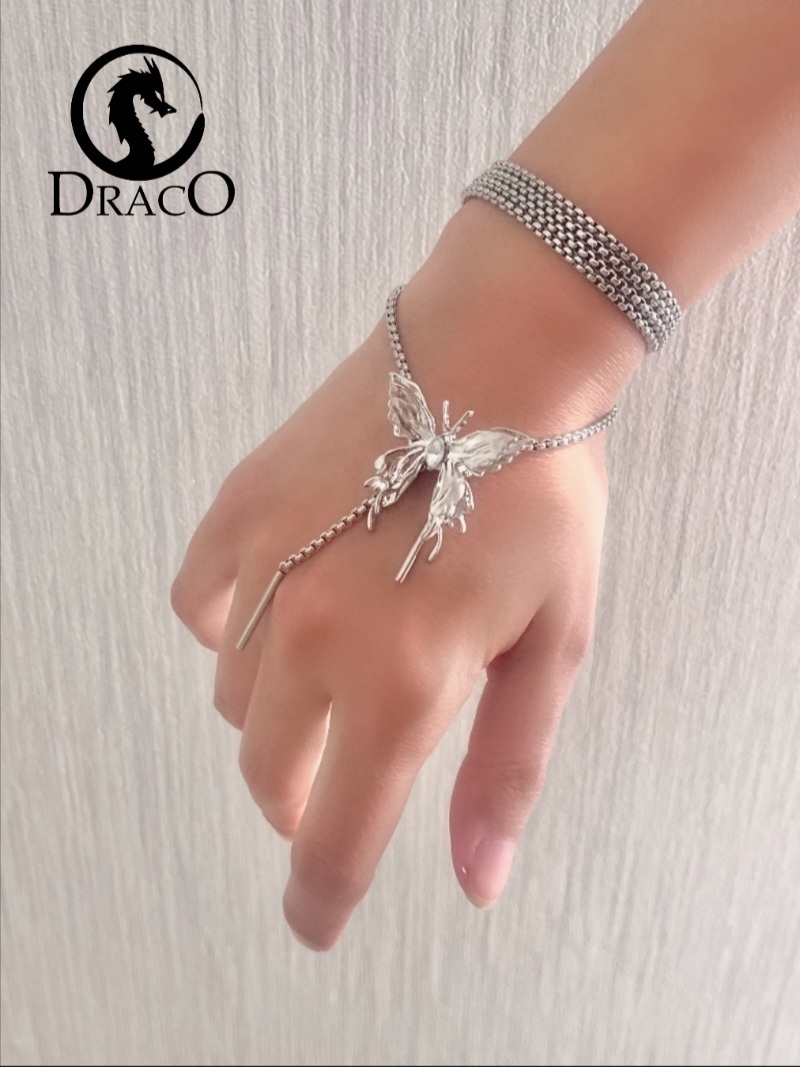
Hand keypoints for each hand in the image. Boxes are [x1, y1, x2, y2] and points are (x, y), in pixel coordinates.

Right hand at [171, 205, 620, 949]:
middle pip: (269, 775)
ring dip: (280, 717)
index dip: (320, 898)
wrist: (495, 357)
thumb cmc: (540, 495)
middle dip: (306, 802)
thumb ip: (504, 771)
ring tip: (336, 675)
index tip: (314, 923)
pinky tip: (282, 607)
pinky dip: (231, 633)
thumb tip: (474, 879)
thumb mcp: (551, 644)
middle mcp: (314, 636)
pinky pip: (200, 609)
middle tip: (343, 786)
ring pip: (236, 698)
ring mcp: (264, 569)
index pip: (334, 836)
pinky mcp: (239, 512)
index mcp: (402, 681)